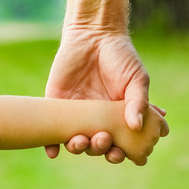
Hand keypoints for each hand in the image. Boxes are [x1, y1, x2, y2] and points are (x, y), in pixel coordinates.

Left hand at [45, 27, 160, 164]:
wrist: (94, 34)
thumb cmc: (120, 57)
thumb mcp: (136, 79)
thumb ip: (137, 102)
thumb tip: (137, 126)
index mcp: (114, 117)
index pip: (116, 143)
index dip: (117, 153)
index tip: (119, 154)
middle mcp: (94, 119)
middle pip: (95, 145)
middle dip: (98, 148)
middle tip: (102, 139)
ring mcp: (74, 112)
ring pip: (73, 140)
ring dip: (77, 147)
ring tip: (80, 142)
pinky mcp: (56, 103)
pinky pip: (52, 127)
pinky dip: (51, 143)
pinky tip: (53, 152)